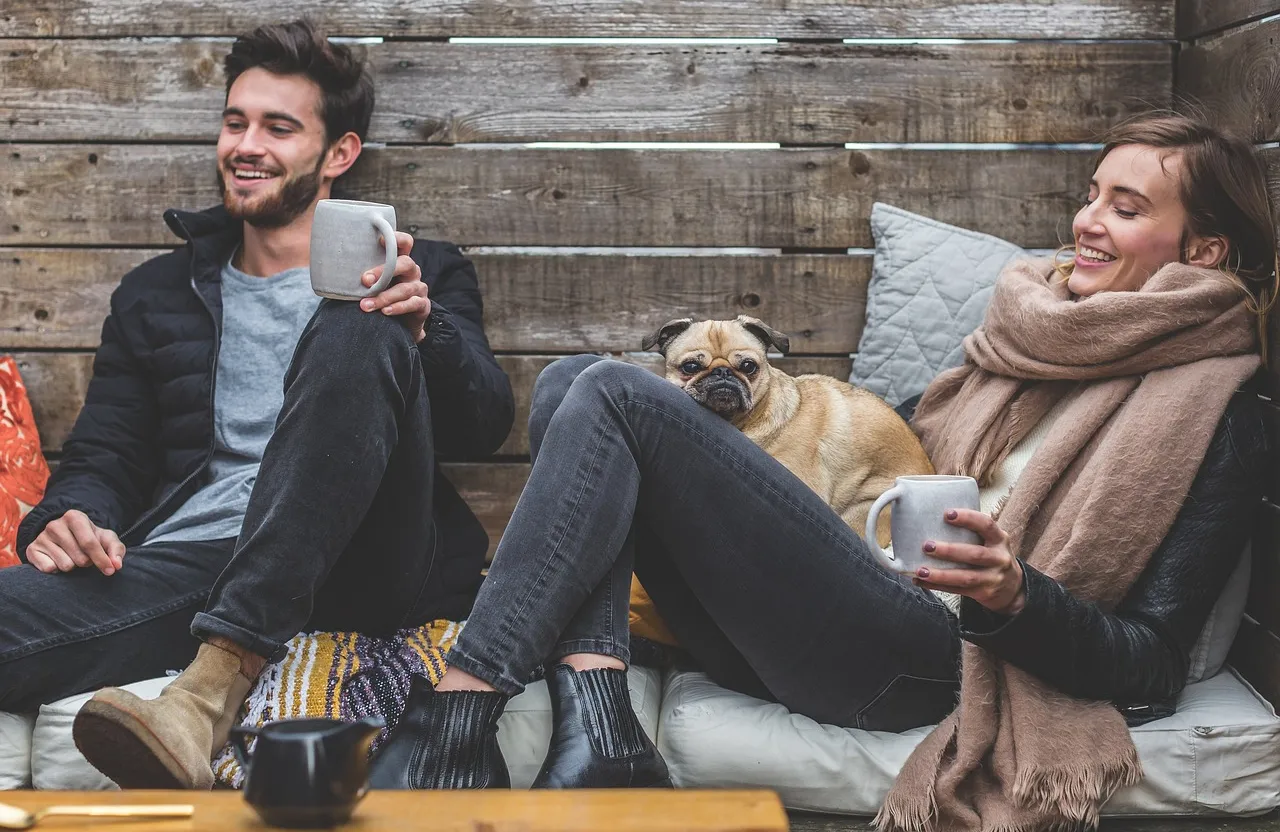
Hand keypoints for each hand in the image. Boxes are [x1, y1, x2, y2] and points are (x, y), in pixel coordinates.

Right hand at [26, 510, 124, 575]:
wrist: (65, 536)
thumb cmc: (90, 538)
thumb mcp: (106, 539)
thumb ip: (116, 550)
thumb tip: (116, 565)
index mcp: (75, 517)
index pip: (89, 543)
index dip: (101, 559)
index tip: (110, 571)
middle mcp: (55, 525)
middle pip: (79, 558)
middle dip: (86, 562)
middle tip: (84, 555)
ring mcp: (41, 537)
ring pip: (65, 566)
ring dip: (73, 566)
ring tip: (72, 556)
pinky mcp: (32, 550)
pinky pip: (49, 569)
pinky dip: (57, 569)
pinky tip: (58, 560)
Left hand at [359, 231, 430, 342]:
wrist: (401, 324)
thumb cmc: (380, 297)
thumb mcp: (371, 282)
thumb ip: (359, 274)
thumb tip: (325, 265)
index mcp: (399, 260)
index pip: (404, 242)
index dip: (396, 238)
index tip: (379, 240)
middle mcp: (412, 271)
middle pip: (405, 263)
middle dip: (383, 271)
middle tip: (364, 280)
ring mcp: (418, 288)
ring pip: (405, 288)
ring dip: (384, 296)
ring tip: (366, 305)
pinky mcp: (422, 305)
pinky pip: (413, 303)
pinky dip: (398, 307)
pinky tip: (385, 312)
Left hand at [911, 509, 1025, 614]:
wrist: (1013, 588)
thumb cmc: (992, 556)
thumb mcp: (992, 542)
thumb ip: (972, 532)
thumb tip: (933, 519)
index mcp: (1000, 539)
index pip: (986, 525)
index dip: (968, 518)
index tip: (947, 514)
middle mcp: (999, 558)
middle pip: (974, 554)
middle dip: (949, 550)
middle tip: (926, 545)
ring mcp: (993, 578)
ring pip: (965, 577)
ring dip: (940, 574)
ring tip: (920, 571)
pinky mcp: (984, 593)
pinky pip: (958, 590)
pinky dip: (937, 586)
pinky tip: (920, 582)